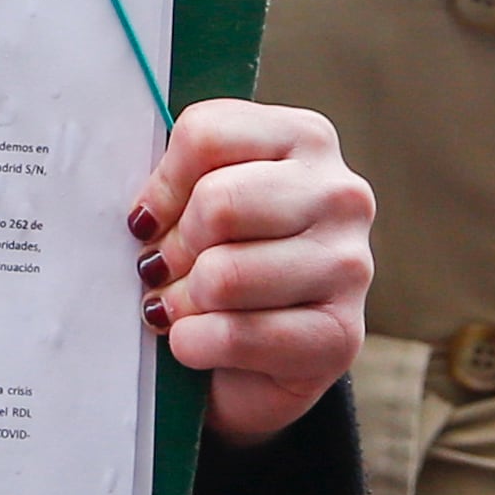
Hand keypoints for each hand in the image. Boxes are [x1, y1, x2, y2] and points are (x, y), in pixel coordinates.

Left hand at [130, 98, 370, 445]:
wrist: (261, 359)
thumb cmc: (223, 261)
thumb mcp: (199, 202)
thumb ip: (177, 184)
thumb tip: (145, 218)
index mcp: (305, 139)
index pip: (205, 136)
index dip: (160, 188)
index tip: (148, 221)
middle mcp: (340, 194)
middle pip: (217, 203)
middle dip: (172, 249)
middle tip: (162, 272)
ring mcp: (349, 265)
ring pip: (224, 274)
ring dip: (181, 302)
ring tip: (180, 308)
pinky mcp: (340, 334)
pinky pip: (235, 336)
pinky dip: (195, 344)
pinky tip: (197, 342)